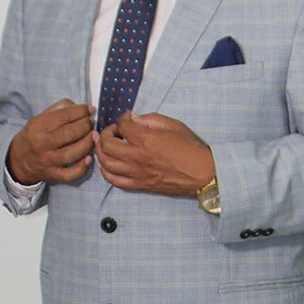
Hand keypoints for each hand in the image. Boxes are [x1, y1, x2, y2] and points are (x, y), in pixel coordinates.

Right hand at [7, 99, 94, 184]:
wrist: (18, 160)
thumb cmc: (35, 135)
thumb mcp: (41, 117)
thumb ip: (60, 109)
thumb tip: (82, 108)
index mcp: (38, 126)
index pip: (64, 116)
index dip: (81, 111)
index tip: (90, 109)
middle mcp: (42, 143)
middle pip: (70, 134)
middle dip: (86, 125)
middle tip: (91, 122)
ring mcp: (47, 161)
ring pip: (71, 154)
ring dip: (87, 144)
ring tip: (94, 136)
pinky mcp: (52, 174)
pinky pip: (69, 175)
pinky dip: (82, 168)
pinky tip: (89, 158)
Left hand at [94, 110, 214, 195]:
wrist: (202, 173)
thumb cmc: (191, 148)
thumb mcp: (173, 125)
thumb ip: (150, 119)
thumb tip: (133, 119)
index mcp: (146, 139)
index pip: (122, 125)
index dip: (122, 119)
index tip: (126, 118)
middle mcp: (137, 157)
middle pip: (107, 144)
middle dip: (105, 133)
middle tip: (111, 130)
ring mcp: (137, 173)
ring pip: (106, 163)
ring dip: (100, 151)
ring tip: (105, 145)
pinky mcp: (140, 185)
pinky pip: (115, 181)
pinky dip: (106, 172)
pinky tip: (106, 164)